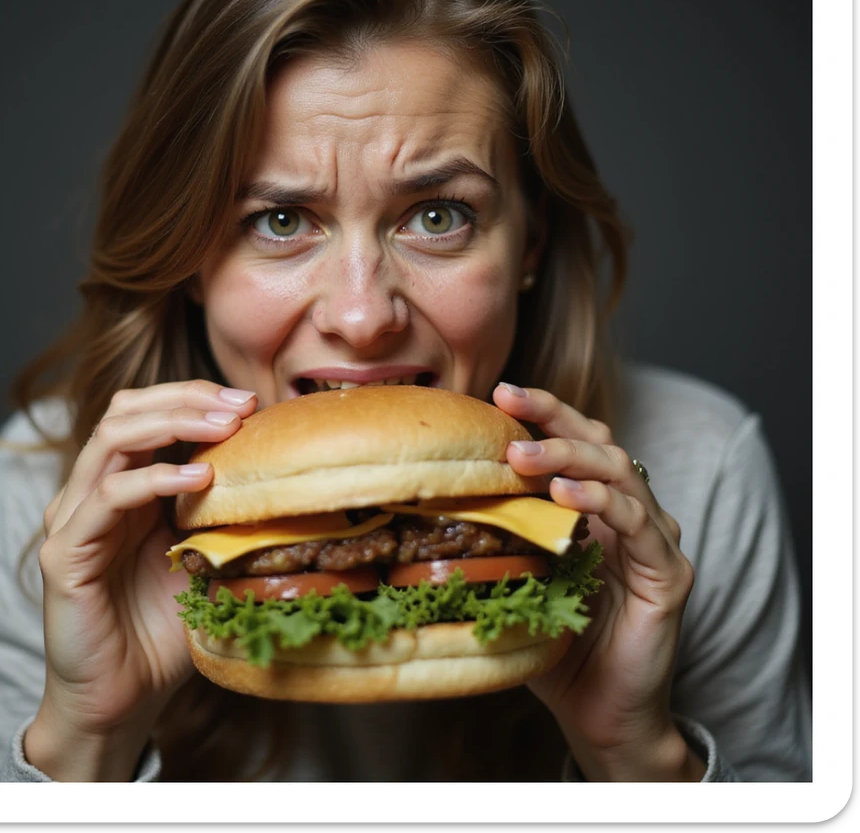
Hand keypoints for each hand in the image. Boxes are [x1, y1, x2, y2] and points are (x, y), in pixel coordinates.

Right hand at [25, 380, 256, 780]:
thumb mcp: (202, 555)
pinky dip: (156, 478)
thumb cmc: (162, 629)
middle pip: (126, 410)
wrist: (121, 699)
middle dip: (187, 397)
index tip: (250, 402)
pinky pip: (107, 497)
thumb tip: (278, 469)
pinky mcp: (65, 554)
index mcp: (120, 486)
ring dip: (174, 421)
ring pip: (113, 437)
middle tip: (241, 404)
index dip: (194, 397)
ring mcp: (72, 519)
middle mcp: (90, 493)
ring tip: (225, 427)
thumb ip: (219, 511)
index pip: (146, 412)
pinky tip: (201, 478)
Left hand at [492, 382, 702, 781]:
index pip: (574, 440)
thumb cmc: (554, 641)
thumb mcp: (519, 575)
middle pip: (599, 442)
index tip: (498, 392)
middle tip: (508, 402)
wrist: (598, 712)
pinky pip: (641, 526)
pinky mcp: (668, 575)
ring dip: (571, 455)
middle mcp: (629, 513)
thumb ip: (500, 534)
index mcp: (595, 506)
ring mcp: (653, 540)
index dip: (542, 411)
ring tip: (524, 454)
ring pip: (620, 472)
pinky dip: (604, 503)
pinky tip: (568, 496)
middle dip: (552, 417)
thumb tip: (435, 496)